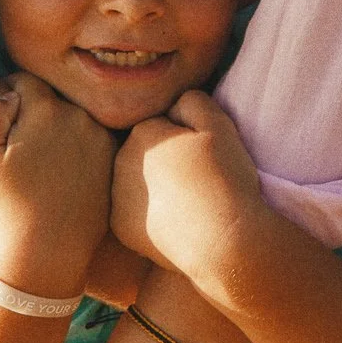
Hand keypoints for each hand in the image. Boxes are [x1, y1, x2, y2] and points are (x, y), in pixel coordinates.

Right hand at [0, 72, 113, 299]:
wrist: (46, 255)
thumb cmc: (7, 207)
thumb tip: (10, 95)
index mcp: (47, 109)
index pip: (25, 82)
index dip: (10, 97)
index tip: (4, 121)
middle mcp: (81, 118)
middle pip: (53, 101)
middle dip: (36, 115)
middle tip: (22, 150)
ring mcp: (102, 142)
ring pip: (74, 122)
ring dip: (60, 132)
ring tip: (44, 167)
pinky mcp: (113, 166)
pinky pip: (92, 145)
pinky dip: (79, 153)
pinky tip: (63, 179)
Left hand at [111, 91, 265, 288]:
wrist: (222, 241)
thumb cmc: (225, 179)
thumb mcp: (219, 124)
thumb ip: (192, 100)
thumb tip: (173, 105)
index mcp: (142, 132)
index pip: (162, 126)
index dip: (186, 140)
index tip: (204, 158)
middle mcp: (120, 160)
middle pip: (145, 153)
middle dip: (165, 161)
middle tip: (197, 181)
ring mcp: (116, 196)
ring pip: (137, 182)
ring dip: (154, 187)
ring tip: (187, 203)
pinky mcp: (119, 227)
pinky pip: (132, 213)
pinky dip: (148, 215)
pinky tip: (174, 221)